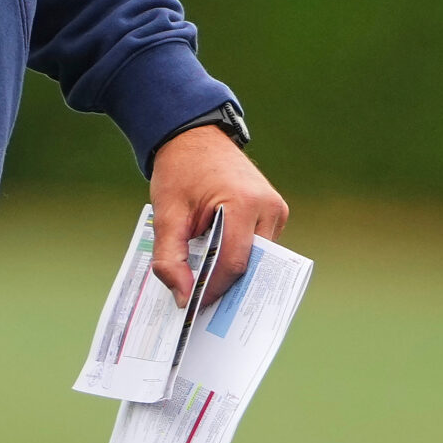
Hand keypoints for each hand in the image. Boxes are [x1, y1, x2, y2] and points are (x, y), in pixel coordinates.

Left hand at [149, 125, 288, 308]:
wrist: (194, 137)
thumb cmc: (180, 170)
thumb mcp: (166, 214)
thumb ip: (170, 257)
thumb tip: (183, 296)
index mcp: (244, 203)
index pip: (233, 263)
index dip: (213, 289)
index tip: (193, 305)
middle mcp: (269, 207)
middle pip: (249, 263)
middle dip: (224, 285)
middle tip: (199, 304)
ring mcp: (276, 209)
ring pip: (256, 258)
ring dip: (232, 270)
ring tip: (205, 282)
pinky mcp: (274, 211)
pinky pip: (258, 246)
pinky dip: (238, 255)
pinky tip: (216, 262)